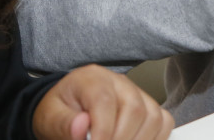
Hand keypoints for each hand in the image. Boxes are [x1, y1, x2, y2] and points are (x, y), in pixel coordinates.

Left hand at [32, 64, 173, 139]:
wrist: (67, 108)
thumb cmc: (59, 111)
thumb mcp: (49, 117)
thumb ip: (63, 123)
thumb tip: (81, 126)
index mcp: (92, 79)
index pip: (105, 102)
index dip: (103, 131)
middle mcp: (120, 83)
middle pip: (134, 109)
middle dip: (122, 139)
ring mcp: (138, 93)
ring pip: (153, 117)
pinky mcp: (149, 106)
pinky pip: (164, 122)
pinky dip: (155, 138)